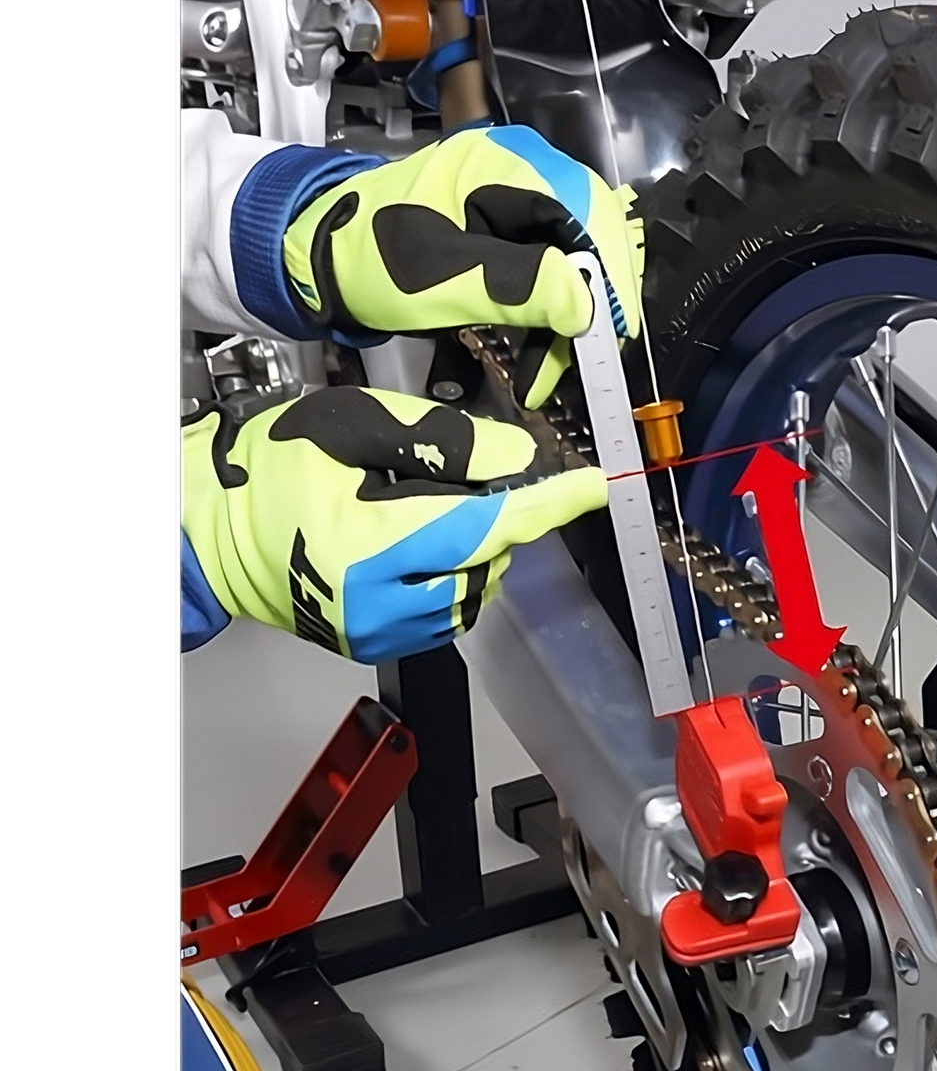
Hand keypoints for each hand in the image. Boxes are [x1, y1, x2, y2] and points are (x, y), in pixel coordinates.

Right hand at [181, 387, 605, 663]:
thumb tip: (516, 457)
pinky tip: (419, 544)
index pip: (486, 525)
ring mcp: (378, 631)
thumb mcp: (349, 427)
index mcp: (368, 545)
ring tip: (425, 511)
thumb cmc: (264, 471)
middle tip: (463, 479)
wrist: (209, 531)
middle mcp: (378, 603)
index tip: (593, 487)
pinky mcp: (375, 643)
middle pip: (485, 559)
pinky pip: (446, 613)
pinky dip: (454, 575)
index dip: (547, 505)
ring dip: (477, 549)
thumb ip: (438, 441)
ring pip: (473, 591)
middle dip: (495, 517)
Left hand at [282, 125, 644, 406]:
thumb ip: (518, 288)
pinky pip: (556, 269)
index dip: (609, 276)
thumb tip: (585, 305)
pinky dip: (555, 314)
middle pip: (594, 234)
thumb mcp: (444, 279)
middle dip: (596, 302)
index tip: (610, 334)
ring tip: (556, 370)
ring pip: (580, 257)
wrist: (323, 257)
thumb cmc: (370, 257)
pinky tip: (545, 355)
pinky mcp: (511, 228)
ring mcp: (519, 198)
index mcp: (505, 165)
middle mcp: (523, 171)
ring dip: (575, 317)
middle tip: (590, 359)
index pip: (589, 214)